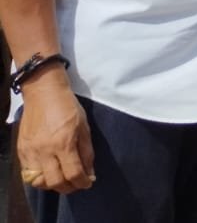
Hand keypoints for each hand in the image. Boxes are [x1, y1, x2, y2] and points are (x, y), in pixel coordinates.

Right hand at [16, 70, 93, 193]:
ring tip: (62, 179)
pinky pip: (28, 174)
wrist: (43, 93)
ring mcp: (30, 152)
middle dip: (69, 188)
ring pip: (39, 182)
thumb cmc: (68, 108)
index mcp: (63, 143)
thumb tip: (90, 173)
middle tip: (76, 184)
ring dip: (52, 185)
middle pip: (55, 182)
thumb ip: (86, 152)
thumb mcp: (84, 127)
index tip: (88, 183)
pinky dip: (39, 178)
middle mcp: (44, 151)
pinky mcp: (21, 151)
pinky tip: (49, 172)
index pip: (73, 173)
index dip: (83, 182)